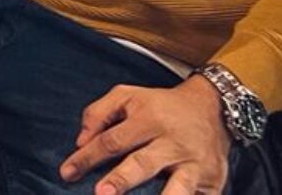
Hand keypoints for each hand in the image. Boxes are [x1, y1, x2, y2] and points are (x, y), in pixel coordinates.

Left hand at [61, 76, 230, 194]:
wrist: (212, 108)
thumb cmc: (159, 106)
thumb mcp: (127, 96)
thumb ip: (98, 113)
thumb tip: (80, 142)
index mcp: (149, 118)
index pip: (112, 140)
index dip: (88, 157)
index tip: (67, 172)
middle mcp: (172, 142)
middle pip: (142, 163)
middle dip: (120, 180)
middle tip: (101, 193)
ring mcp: (196, 165)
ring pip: (177, 188)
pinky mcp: (213, 182)